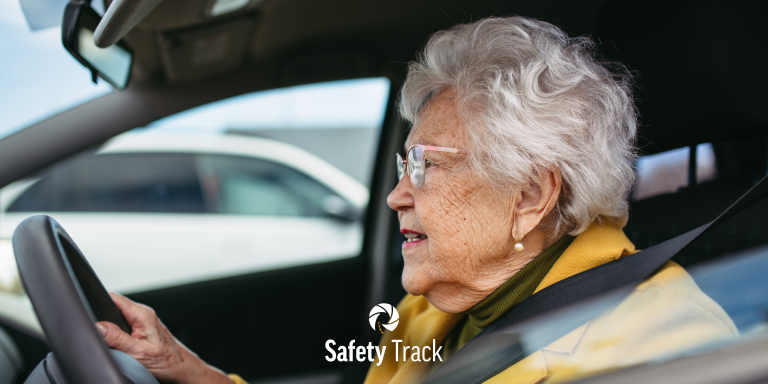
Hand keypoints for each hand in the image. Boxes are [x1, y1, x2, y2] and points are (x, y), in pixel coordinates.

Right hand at [96, 293, 232, 383]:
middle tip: (96, 330)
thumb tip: (98, 326)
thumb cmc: (167, 360)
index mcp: (142, 314)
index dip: (98, 302)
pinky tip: (116, 340)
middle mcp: (143, 313)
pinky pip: (124, 323)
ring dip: (110, 324)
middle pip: (114, 305)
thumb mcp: (138, 352)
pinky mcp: (143, 328)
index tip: (87, 311)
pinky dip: (117, 330)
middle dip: (102, 315)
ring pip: (119, 315)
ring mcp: (143, 320)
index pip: (114, 298)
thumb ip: (117, 339)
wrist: (182, 367)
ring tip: (106, 336)